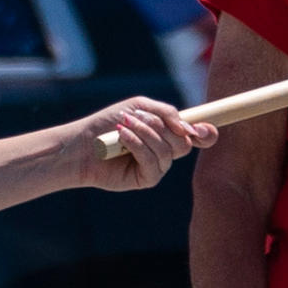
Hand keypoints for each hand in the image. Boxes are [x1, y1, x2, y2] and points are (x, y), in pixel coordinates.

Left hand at [74, 99, 211, 189]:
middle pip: (184, 142)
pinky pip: (153, 163)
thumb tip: (190, 129)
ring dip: (145, 133)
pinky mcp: (146, 179)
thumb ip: (167, 114)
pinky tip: (122, 139)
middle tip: (136, 118)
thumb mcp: (139, 108)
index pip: (197, 135)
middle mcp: (165, 150)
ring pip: (168, 151)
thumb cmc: (107, 123)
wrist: (81, 143)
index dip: (206, 133)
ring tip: (123, 127)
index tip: (204, 129)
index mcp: (166, 132)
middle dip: (161, 127)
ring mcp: (157, 166)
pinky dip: (138, 146)